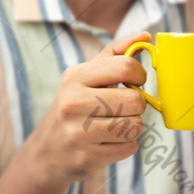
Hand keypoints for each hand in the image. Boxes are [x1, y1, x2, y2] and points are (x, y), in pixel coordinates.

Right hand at [30, 31, 149, 187]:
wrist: (47, 152)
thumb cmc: (74, 106)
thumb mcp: (85, 75)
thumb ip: (115, 53)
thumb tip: (145, 35)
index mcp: (75, 77)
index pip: (125, 67)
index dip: (139, 74)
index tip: (136, 81)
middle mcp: (73, 103)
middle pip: (135, 100)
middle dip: (137, 104)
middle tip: (124, 106)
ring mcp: (78, 133)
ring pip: (135, 125)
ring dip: (132, 125)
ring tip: (114, 124)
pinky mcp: (88, 158)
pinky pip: (130, 146)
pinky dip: (126, 144)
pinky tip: (108, 142)